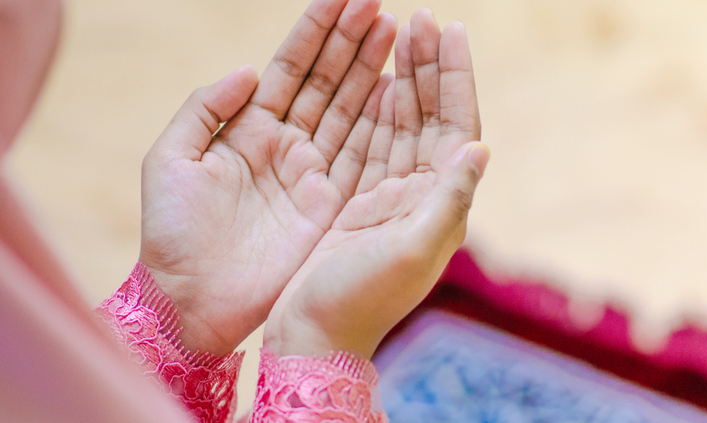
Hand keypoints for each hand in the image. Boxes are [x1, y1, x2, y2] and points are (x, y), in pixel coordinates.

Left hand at [139, 0, 396, 355]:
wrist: (189, 301)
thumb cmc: (171, 233)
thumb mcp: (171, 160)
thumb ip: (206, 107)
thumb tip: (250, 68)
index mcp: (248, 128)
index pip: (289, 68)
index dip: (316, 31)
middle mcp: (286, 144)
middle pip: (327, 82)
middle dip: (353, 42)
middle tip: (380, 4)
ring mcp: (312, 173)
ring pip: (349, 111)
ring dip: (372, 71)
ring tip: (394, 32)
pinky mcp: (331, 205)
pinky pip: (361, 156)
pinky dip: (380, 124)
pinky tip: (397, 90)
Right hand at [264, 10, 488, 358]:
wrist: (316, 336)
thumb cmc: (360, 300)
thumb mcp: (409, 252)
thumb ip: (447, 201)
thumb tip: (481, 149)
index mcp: (439, 205)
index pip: (456, 127)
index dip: (456, 79)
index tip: (451, 31)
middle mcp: (421, 196)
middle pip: (431, 118)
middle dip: (430, 68)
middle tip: (422, 18)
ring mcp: (390, 197)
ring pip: (403, 125)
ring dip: (406, 80)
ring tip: (402, 35)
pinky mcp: (360, 202)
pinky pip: (374, 144)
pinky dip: (377, 110)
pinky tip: (379, 83)